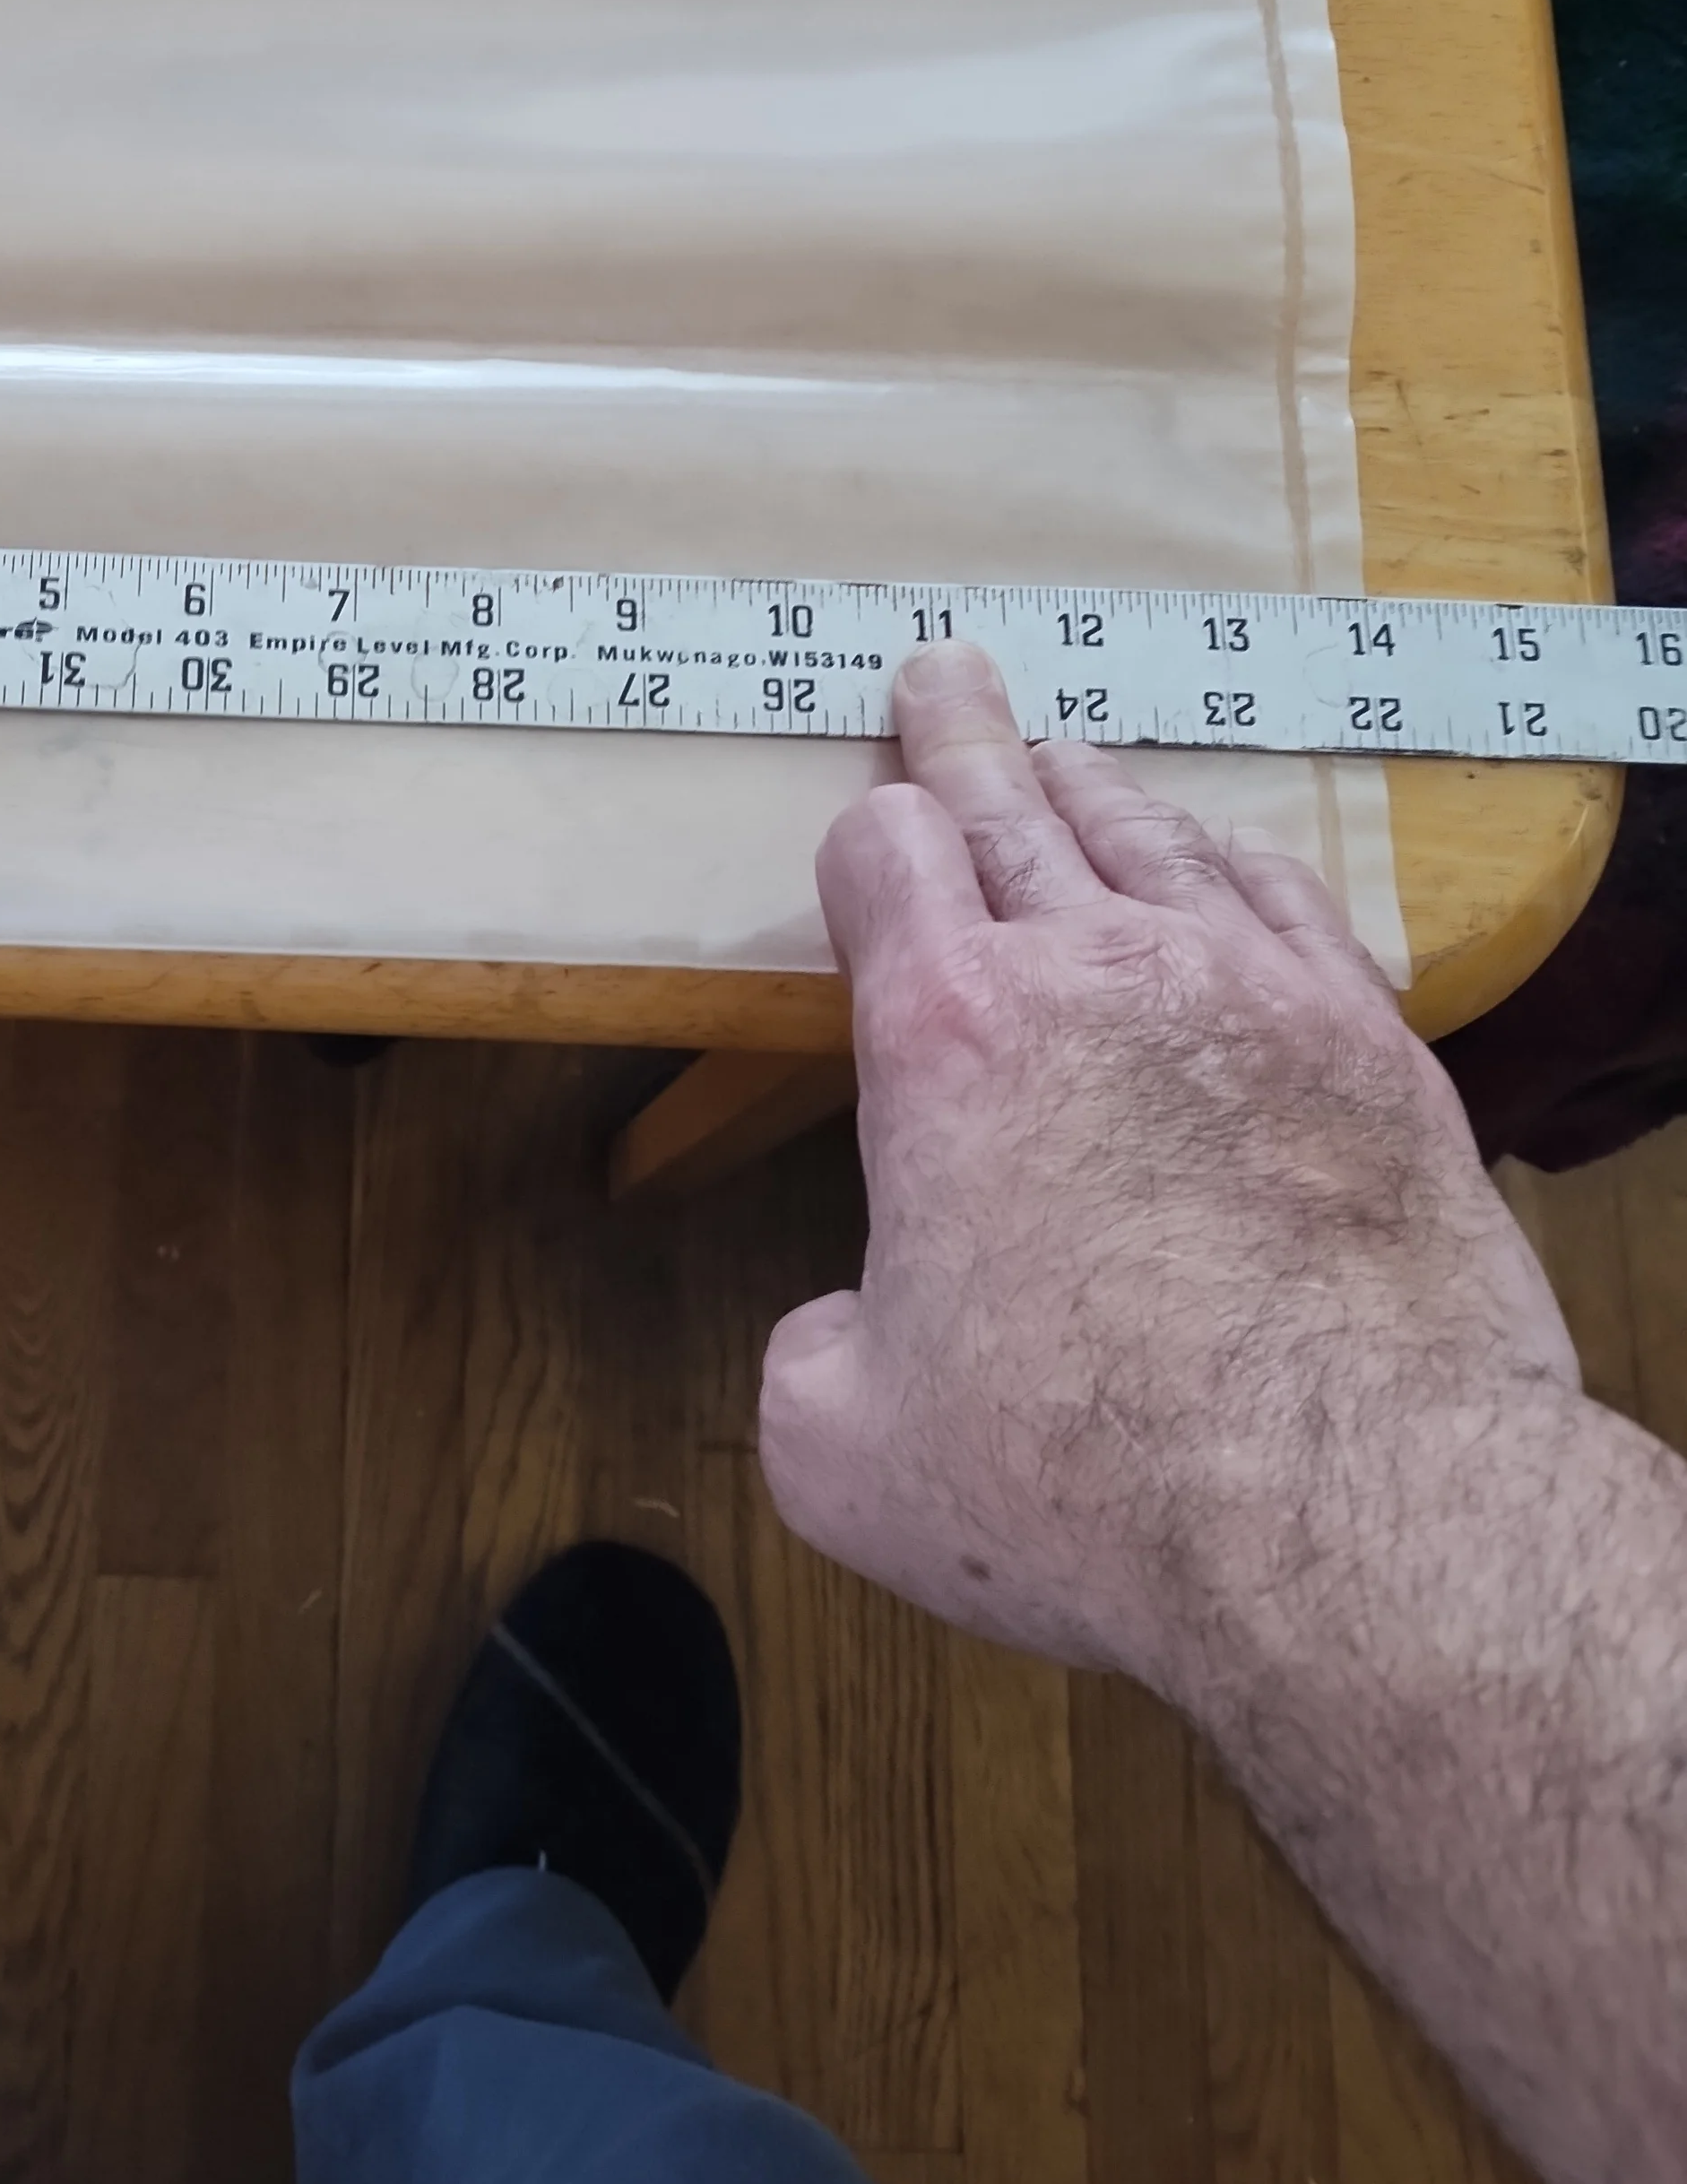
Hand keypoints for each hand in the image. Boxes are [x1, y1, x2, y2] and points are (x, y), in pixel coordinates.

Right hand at [758, 643, 1578, 1688]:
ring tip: (1068, 757)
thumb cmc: (1089, 1480)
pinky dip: (1237, 861)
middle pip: (1013, 804)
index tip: (867, 835)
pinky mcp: (1372, 1045)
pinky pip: (1289, 899)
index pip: (886, 857)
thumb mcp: (846, 1449)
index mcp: (946, 1040)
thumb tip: (837, 1336)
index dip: (866, 840)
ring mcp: (1248, 993)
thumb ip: (811, 1362)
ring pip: (1154, 836)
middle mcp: (1095, 976)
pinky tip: (1229, 860)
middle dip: (964, 735)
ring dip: (1095, 790)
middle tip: (946, 680)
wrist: (1348, 1503)